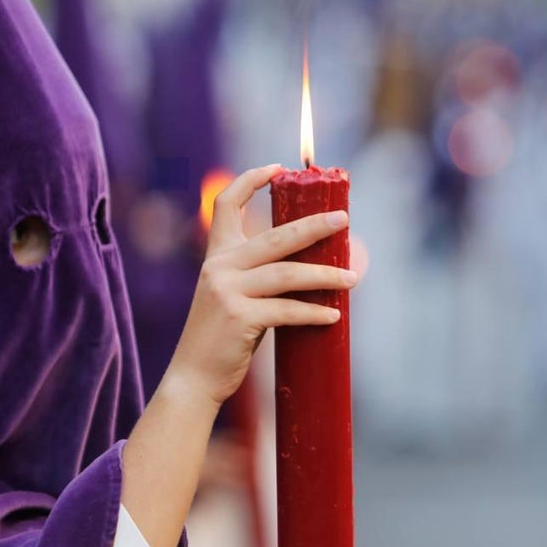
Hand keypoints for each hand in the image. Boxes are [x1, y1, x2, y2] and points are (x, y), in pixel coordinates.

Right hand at [165, 164, 357, 406]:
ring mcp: (227, 292)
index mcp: (216, 257)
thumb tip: (308, 267)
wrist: (194, 378)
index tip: (277, 169)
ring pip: (287, 273)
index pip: (226, 204)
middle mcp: (219, 267)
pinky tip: (333, 315)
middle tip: (343, 220)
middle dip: (314, 226)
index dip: (250, 180)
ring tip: (353, 278)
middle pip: (276, 237)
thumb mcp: (230, 297)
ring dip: (325, 275)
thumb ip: (256, 278)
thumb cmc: (221, 340)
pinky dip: (313, 313)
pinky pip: (286, 311)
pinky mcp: (239, 319)